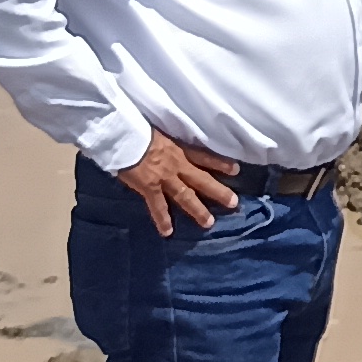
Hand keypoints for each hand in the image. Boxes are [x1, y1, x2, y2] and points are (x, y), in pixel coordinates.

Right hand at [113, 133, 241, 234]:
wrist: (125, 134)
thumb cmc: (139, 129)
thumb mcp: (160, 132)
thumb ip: (166, 143)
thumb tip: (165, 148)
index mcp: (179, 149)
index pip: (204, 156)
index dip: (220, 163)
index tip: (236, 170)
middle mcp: (177, 164)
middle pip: (202, 180)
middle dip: (219, 191)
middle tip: (234, 203)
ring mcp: (164, 177)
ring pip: (185, 196)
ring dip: (197, 210)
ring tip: (209, 223)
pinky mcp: (149, 187)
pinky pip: (158, 206)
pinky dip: (162, 219)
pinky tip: (167, 232)